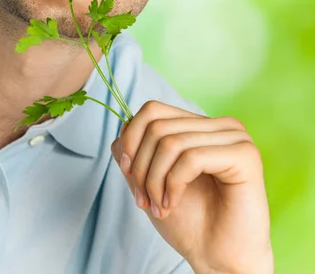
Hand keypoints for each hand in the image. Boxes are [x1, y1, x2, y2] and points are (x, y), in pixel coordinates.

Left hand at [111, 101, 273, 273]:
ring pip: (171, 142)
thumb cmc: (191, 223)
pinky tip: (172, 204)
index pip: (153, 110)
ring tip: (158, 206)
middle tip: (144, 200)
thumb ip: (137, 150)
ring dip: (154, 180)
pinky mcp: (245, 156)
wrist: (220, 261)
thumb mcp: (152, 179)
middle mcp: (222, 125)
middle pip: (158, 127)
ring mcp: (236, 138)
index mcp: (202, 126)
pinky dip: (173, 185)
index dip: (132, 140)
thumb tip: (123, 126)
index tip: (128, 173)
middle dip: (141, 167)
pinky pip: (191, 158)